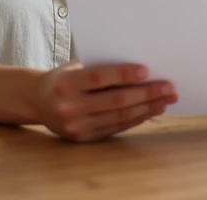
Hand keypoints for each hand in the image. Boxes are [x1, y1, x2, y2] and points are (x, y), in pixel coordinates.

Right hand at [32, 63, 177, 141]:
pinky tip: (151, 110)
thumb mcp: (73, 67)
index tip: (147, 70)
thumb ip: (99, 67)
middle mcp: (69, 107)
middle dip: (146, 94)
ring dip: (147, 108)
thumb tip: (140, 68)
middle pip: (115, 101)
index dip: (124, 75)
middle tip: (169, 87)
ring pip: (119, 117)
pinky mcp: (83, 138)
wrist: (37, 101)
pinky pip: (115, 128)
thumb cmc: (63, 77)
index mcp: (65, 84)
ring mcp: (76, 126)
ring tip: (166, 99)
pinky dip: (136, 119)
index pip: (99, 79)